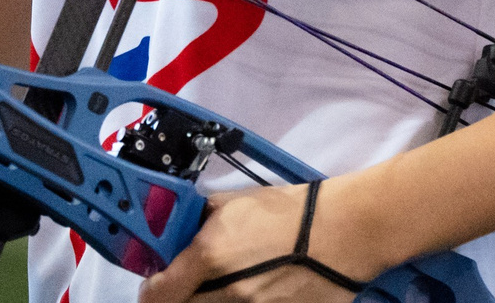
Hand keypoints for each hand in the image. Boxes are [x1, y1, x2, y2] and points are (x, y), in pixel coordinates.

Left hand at [138, 183, 375, 302]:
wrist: (343, 231)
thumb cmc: (292, 211)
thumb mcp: (237, 202)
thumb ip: (203, 216)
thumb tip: (183, 223)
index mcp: (210, 257)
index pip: (159, 292)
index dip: (151, 292)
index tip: (154, 286)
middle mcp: (226, 292)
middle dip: (180, 298)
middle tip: (187, 286)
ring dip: (210, 301)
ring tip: (228, 284)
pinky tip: (253, 292)